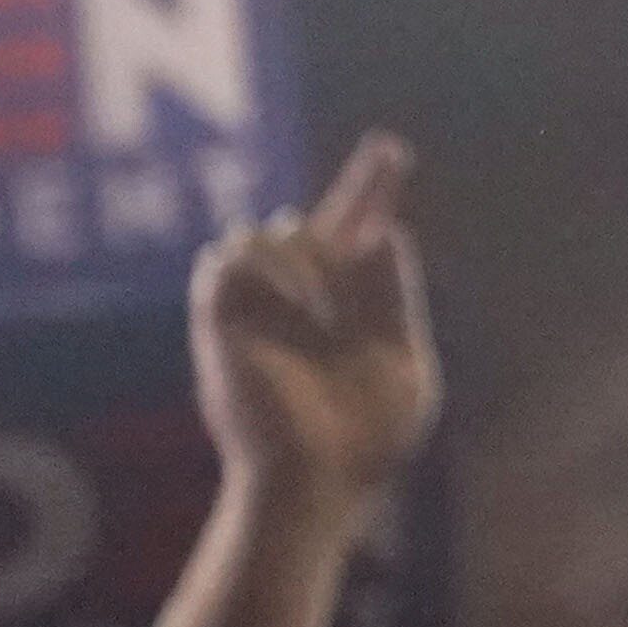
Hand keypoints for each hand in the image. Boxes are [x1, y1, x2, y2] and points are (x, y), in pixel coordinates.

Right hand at [158, 133, 437, 626]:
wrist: (315, 478)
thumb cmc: (364, 442)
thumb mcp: (408, 368)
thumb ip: (397, 298)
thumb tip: (383, 232)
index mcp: (348, 308)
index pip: (354, 229)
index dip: (370, 184)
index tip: (392, 148)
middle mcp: (298, 299)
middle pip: (313, 224)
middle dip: (334, 256)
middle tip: (342, 320)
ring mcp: (256, 305)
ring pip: (276, 231)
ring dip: (309, 273)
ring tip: (319, 330)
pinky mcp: (218, 315)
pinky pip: (237, 256)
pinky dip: (273, 281)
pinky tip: (293, 321)